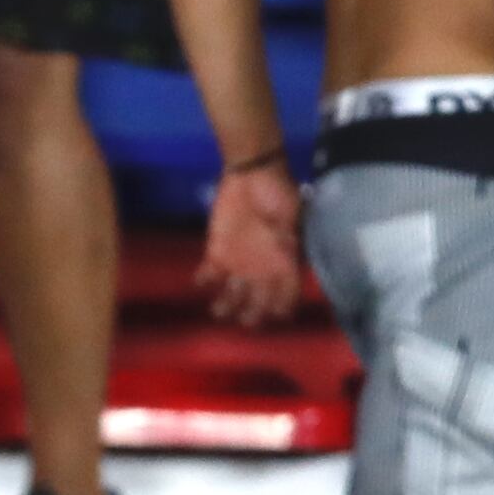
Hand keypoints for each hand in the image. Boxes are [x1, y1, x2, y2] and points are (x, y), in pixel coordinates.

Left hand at [197, 160, 306, 326]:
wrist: (252, 174)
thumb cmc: (278, 194)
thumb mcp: (291, 218)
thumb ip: (288, 242)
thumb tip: (289, 263)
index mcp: (285, 264)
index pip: (287, 294)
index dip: (283, 308)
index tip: (277, 316)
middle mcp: (262, 271)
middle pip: (258, 302)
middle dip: (253, 314)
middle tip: (246, 320)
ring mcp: (238, 265)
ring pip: (231, 296)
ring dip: (225, 305)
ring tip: (219, 310)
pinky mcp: (216, 254)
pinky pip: (207, 275)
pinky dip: (202, 281)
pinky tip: (202, 280)